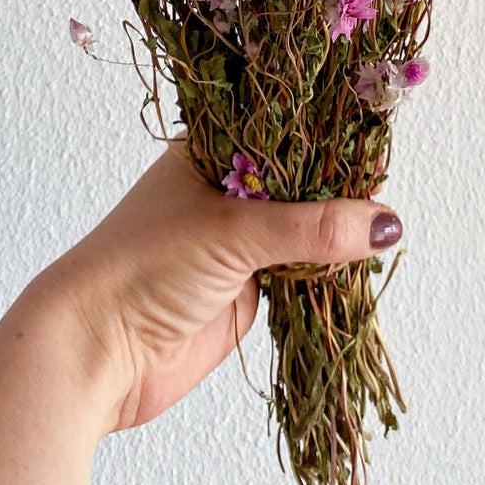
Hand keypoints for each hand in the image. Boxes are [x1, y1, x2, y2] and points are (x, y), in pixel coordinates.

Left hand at [23, 139, 402, 436]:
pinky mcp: (247, 292)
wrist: (94, 355)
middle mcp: (228, 190)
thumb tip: (388, 225)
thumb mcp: (234, 232)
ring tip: (387, 231)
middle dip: (341, 190)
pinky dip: (328, 277)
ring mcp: (239, 243)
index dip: (329, 134)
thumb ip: (314, 228)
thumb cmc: (143, 266)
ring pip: (306, 232)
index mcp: (214, 150)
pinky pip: (302, 277)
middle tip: (389, 188)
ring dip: (337, 238)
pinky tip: (361, 269)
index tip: (377, 139)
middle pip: (303, 182)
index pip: (287, 129)